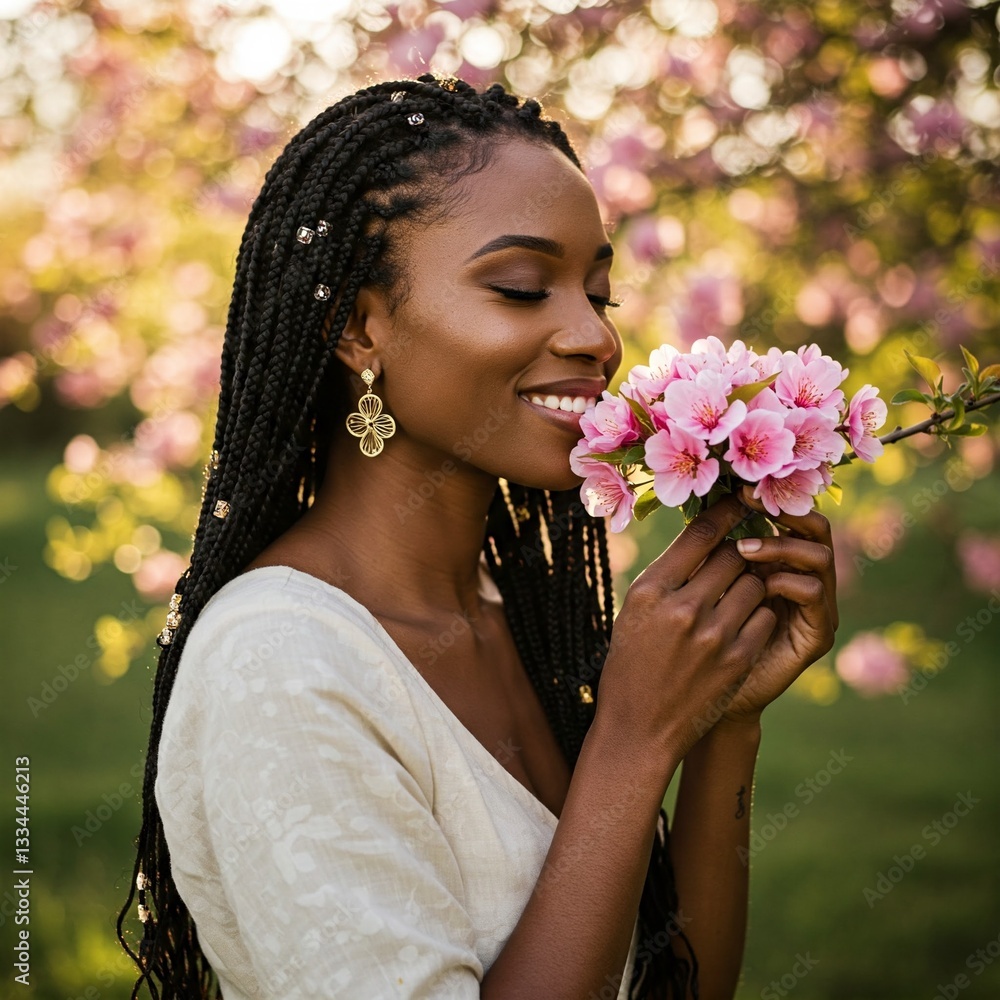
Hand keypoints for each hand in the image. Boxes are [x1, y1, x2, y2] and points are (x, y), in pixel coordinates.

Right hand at [596, 495, 776, 763]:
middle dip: (739, 553)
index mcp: (650, 591)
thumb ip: (668, 575)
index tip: (740, 500)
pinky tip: (740, 626)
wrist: (639, 730)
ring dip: (750, 585)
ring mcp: (714, 636)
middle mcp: (682, 608)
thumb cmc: (630, 665)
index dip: (726, 511)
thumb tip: (705, 536)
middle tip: (739, 556)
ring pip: (754, 584)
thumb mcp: (635, 612)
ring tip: (735, 598)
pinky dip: (757, 616)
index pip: (699, 534)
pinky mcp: (738, 661)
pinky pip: (763, 618)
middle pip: (733, 555)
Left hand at [715, 485, 838, 725]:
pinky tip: (761, 584)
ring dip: (781, 545)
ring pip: (819, 555)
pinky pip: (814, 595)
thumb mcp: (692, 585)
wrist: (698, 696)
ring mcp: (813, 605)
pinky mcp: (817, 634)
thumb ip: (706, 550)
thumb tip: (699, 501)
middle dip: (783, 511)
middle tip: (750, 503)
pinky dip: (788, 582)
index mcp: (775, 559)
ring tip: (745, 549)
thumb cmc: (686, 638)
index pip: (785, 514)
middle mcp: (800, 576)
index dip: (765, 497)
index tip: (739, 486)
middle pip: (814, 527)